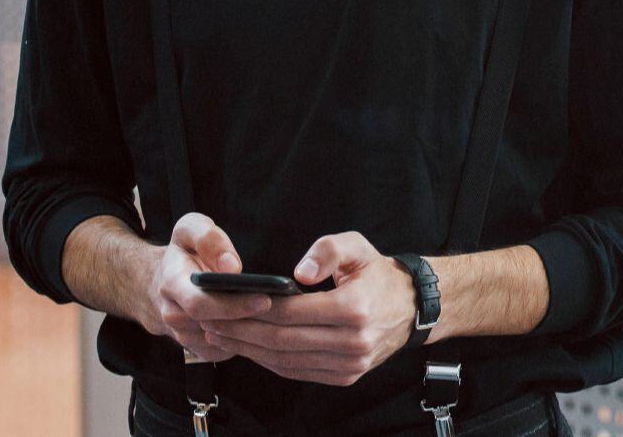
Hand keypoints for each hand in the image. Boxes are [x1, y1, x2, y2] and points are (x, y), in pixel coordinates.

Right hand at [146, 213, 271, 362]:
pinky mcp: (199, 349)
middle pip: (214, 325)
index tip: (265, 298)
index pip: (200, 303)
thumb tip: (231, 266)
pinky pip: (227, 350)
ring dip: (251, 332)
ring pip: (224, 340)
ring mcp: (185, 336)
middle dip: (249, 318)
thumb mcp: (190, 229)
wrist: (164, 282)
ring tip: (281, 319)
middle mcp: (173, 314)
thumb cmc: (186, 252)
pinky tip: (266, 326)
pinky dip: (248, 341)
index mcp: (171, 283)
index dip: (234, 305)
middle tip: (282, 310)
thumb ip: (208, 239)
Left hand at [198, 232, 415, 386]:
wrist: (412, 307)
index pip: (290, 313)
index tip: (223, 303)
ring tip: (221, 336)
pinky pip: (298, 372)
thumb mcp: (358, 246)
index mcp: (354, 308)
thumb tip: (298, 272)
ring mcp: (350, 364)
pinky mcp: (346, 376)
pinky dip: (269, 362)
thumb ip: (327, 250)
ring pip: (286, 361)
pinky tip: (248, 349)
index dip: (252, 309)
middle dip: (241, 332)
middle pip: (282, 341)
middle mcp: (353, 342)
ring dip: (248, 351)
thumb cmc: (377, 274)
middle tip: (211, 322)